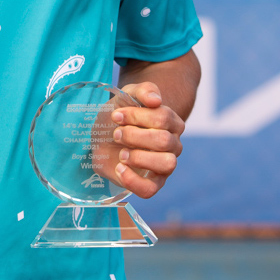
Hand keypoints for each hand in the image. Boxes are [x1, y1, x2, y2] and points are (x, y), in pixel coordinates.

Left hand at [109, 82, 184, 198]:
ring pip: (167, 164)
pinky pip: (150, 189)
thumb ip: (143, 90)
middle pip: (164, 141)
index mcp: (171, 122)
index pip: (163, 118)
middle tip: (116, 133)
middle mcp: (173, 144)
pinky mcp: (152, 183)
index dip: (137, 116)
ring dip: (140, 157)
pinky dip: (133, 181)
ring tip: (121, 153)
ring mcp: (165, 165)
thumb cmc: (121, 115)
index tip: (116, 115)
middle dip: (134, 136)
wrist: (106, 134)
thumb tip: (155, 100)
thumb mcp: (128, 95)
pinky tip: (119, 168)